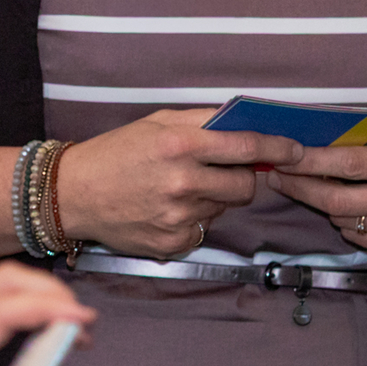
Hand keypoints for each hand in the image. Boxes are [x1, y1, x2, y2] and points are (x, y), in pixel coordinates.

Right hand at [55, 110, 302, 257]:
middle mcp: (181, 183)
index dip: (277, 148)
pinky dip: (194, 218)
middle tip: (222, 171)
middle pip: (245, 187)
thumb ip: (203, 122)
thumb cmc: (116, 152)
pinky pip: (204, 229)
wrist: (72, 194)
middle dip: (242, 178)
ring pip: (224, 209)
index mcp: (179, 145)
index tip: (294, 150)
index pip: (245, 147)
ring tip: (179, 188)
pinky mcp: (172, 243)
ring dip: (214, 198)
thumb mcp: (158, 122)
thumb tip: (246, 123)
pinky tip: (166, 208)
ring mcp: (177, 217)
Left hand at [267, 130, 366, 258]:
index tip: (284, 156)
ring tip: (311, 186)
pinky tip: (346, 206)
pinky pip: (358, 238)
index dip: (312, 162)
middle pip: (339, 200)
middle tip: (277, 176)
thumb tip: (315, 133)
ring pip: (344, 221)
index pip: (350, 163)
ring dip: (321, 203)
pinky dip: (344, 221)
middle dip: (301, 188)